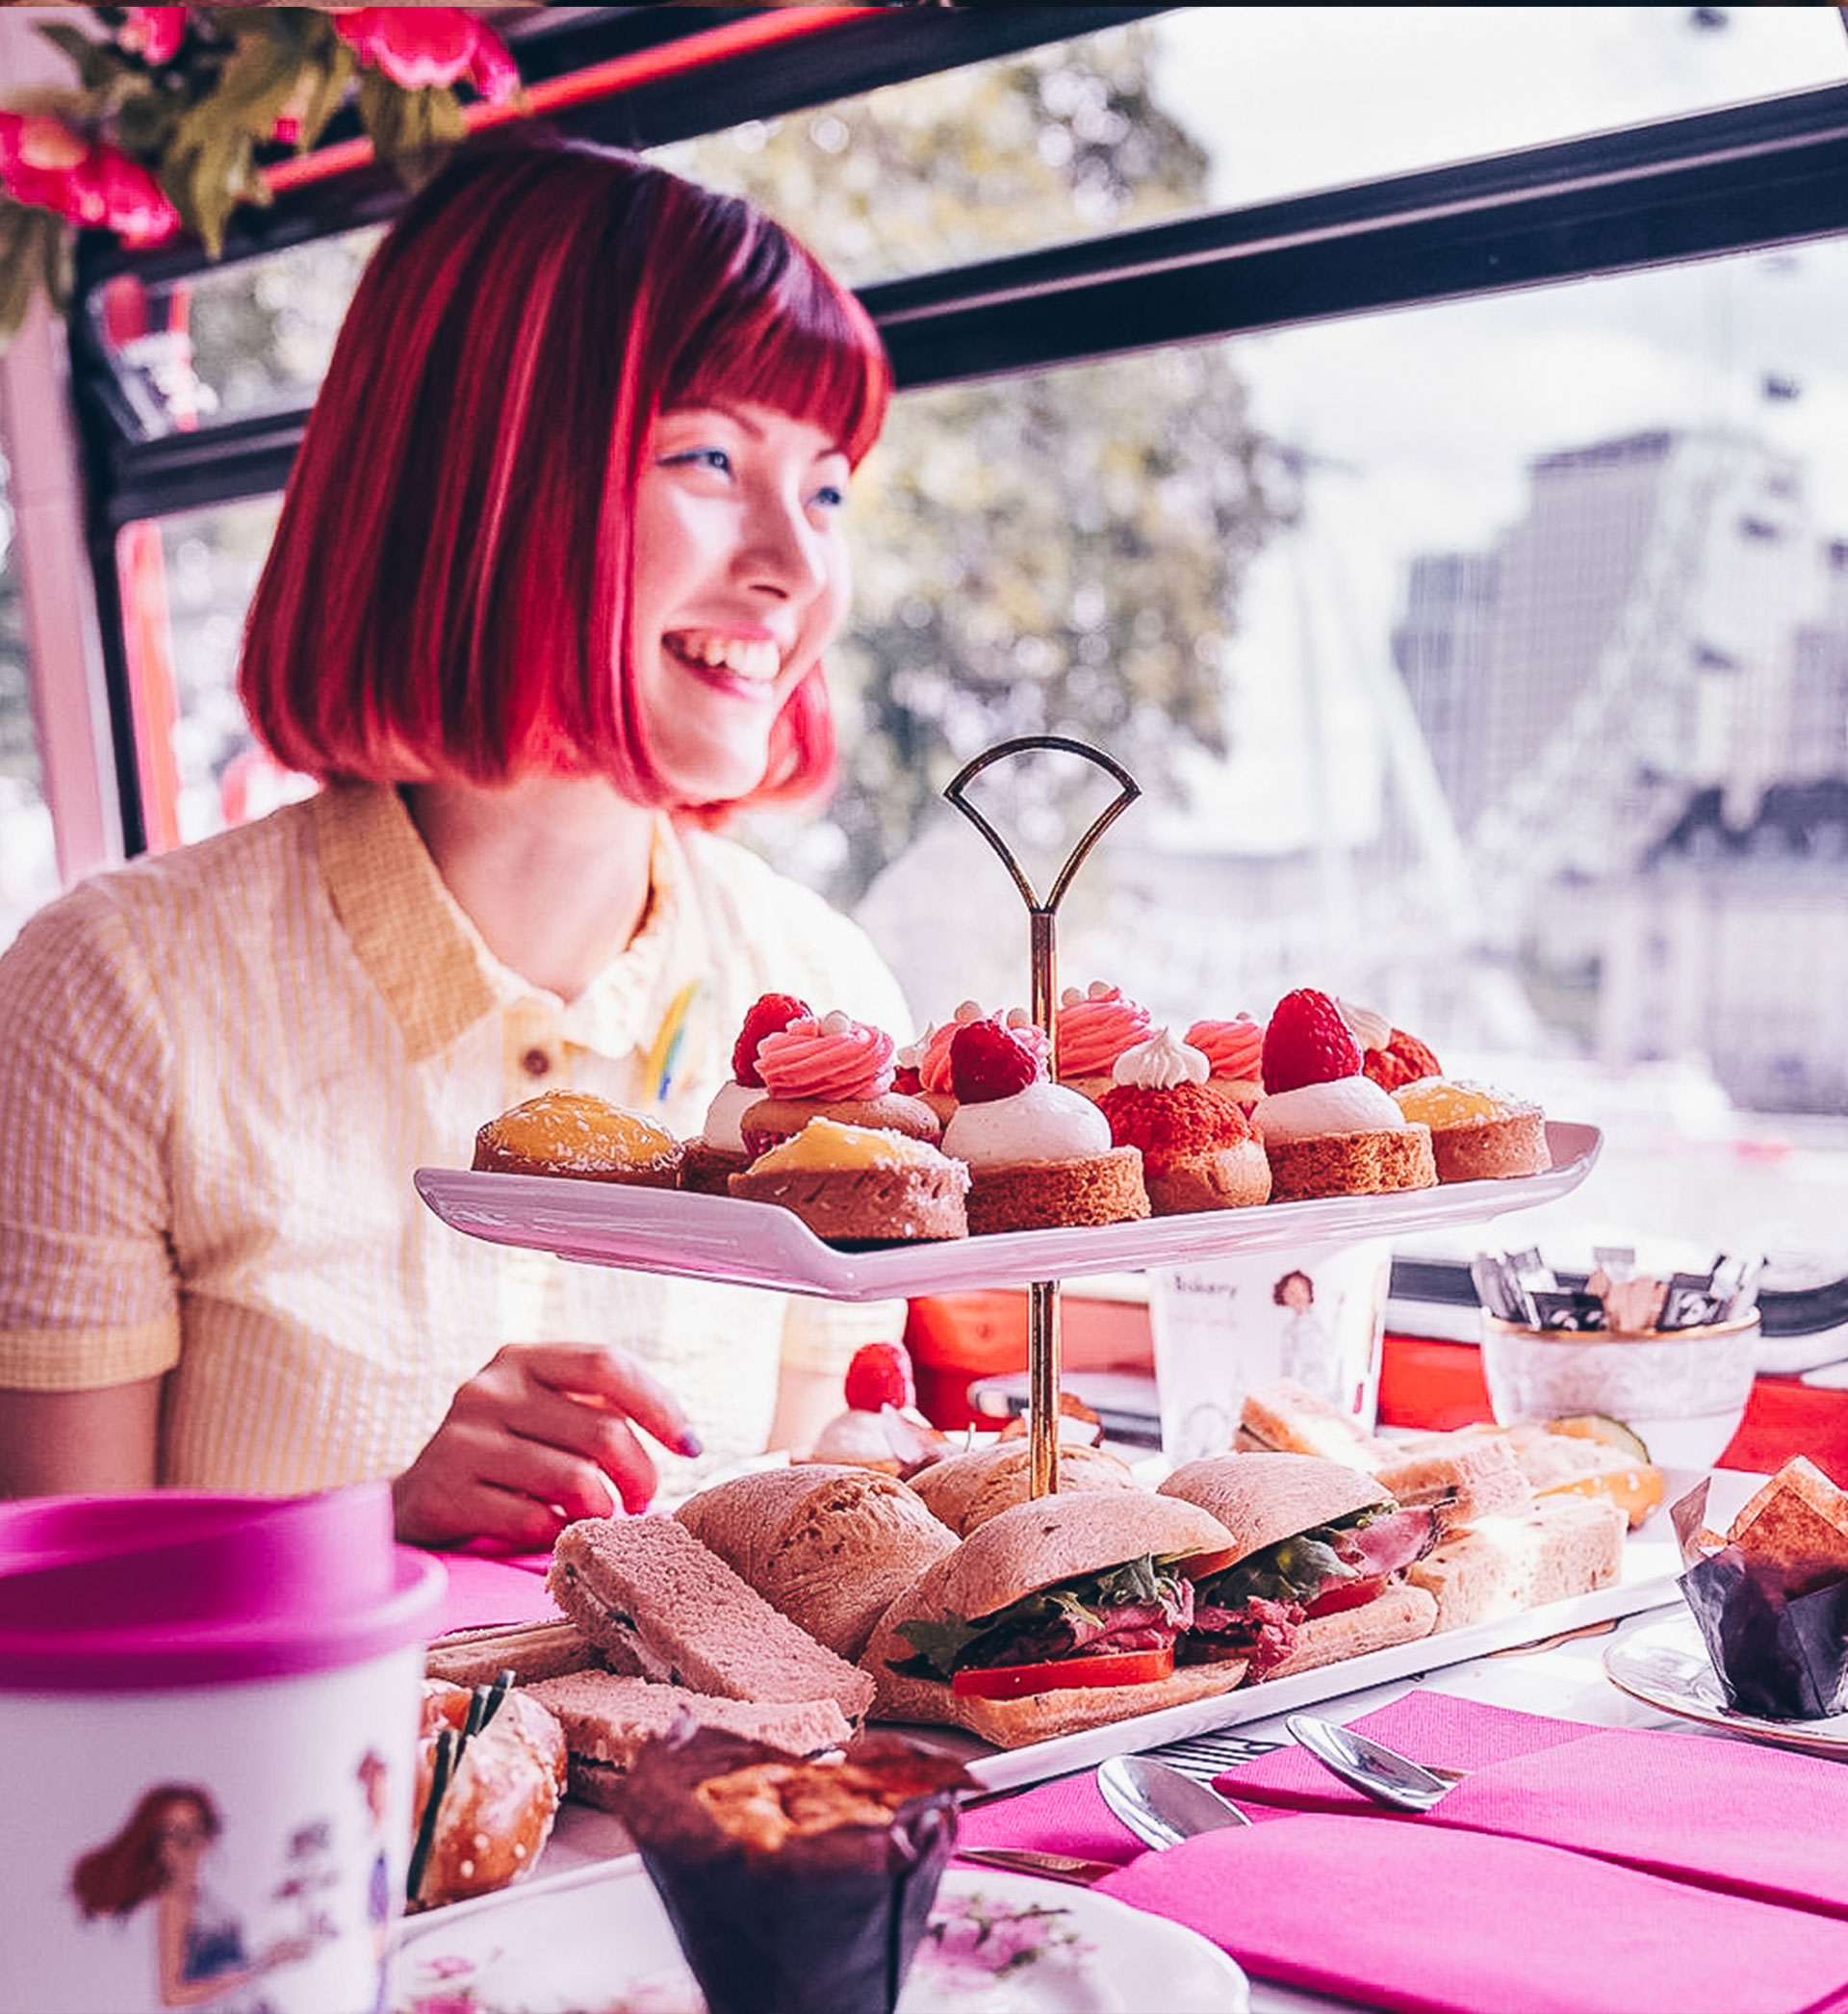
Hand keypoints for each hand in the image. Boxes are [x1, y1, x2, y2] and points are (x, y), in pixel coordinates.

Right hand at [392, 1343, 701, 1549]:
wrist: (414, 1500)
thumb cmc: (504, 1455)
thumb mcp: (544, 1412)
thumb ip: (599, 1409)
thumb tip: (684, 1439)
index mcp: (522, 1359)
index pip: (606, 1364)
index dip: (659, 1404)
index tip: (690, 1445)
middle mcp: (489, 1390)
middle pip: (601, 1430)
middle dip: (640, 1473)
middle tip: (643, 1498)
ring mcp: (462, 1440)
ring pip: (574, 1479)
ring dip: (603, 1509)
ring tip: (601, 1516)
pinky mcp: (445, 1493)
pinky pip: (533, 1519)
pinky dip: (557, 1531)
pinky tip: (553, 1529)